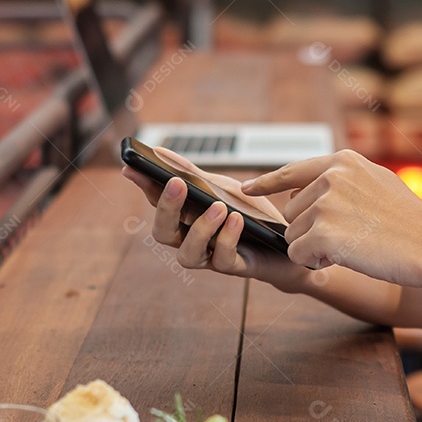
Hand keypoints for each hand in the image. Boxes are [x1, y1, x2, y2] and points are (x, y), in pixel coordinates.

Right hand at [121, 148, 308, 289]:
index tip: (131, 168)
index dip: (143, 187)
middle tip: (177, 183)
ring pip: (187, 254)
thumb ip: (193, 175)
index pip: (157, 203)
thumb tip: (160, 153)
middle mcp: (192, 240)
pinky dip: (227, 239)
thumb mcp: (224, 189)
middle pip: (163, 233)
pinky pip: (223, 260)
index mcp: (186, 219)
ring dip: (200, 229)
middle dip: (167, 208)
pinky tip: (236, 220)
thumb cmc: (252, 217)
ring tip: (219, 207)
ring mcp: (212, 258)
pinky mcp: (237, 268)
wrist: (290, 244)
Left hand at [243, 150, 421, 287]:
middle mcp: (331, 176)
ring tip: (352, 246)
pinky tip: (344, 258)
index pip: (293, 171)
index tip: (244, 189)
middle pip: (291, 211)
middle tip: (348, 238)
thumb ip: (344, 180)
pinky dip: (315, 262)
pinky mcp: (322, 231)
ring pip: (292, 235)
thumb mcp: (378, 185)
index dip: (266, 183)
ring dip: (314, 248)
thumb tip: (309, 186)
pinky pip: (297, 254)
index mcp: (343, 161)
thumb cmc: (409, 224)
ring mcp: (325, 202)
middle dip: (310, 231)